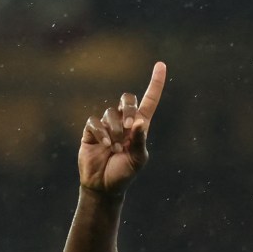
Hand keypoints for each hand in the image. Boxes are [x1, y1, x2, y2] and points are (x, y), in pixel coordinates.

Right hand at [80, 62, 166, 194]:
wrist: (104, 186)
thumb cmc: (124, 173)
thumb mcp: (137, 159)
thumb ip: (140, 141)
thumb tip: (139, 122)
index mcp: (140, 126)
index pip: (149, 100)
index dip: (156, 84)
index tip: (161, 65)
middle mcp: (124, 121)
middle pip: (127, 99)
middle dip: (129, 109)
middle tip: (130, 127)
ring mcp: (107, 124)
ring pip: (111, 113)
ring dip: (115, 131)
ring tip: (116, 149)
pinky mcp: (91, 130)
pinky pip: (95, 121)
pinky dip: (102, 132)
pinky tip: (106, 145)